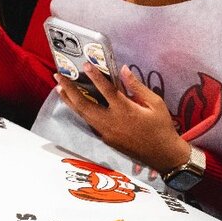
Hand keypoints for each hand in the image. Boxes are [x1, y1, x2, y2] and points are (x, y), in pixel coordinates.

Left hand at [56, 63, 190, 173]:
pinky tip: (74, 103)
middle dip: (69, 89)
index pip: (106, 90)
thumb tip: (123, 69)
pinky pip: (89, 122)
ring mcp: (106, 132)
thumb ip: (137, 86)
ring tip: (59, 88)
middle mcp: (111, 121)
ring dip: (69, 100)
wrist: (163, 155)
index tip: (84, 65)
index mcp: (126, 110)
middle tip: (58, 76)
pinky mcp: (105, 139)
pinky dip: (79, 111)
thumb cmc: (162, 126)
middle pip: (84, 104)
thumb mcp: (155, 103)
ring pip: (82, 114)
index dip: (95, 76)